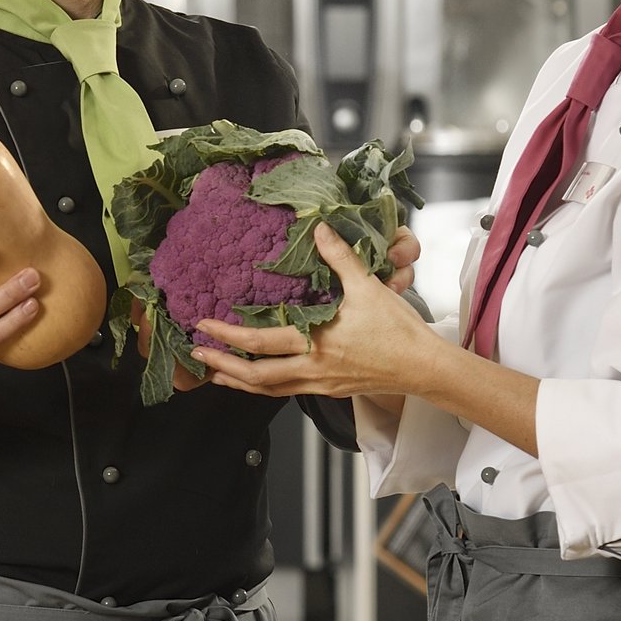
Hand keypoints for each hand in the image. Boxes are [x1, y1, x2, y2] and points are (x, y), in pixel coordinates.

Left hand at [193, 222, 441, 398]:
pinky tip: (255, 380)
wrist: (423, 366)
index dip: (228, 336)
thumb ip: (340, 257)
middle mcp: (313, 368)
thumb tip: (319, 228)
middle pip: (256, 376)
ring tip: (216, 374)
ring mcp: (320, 383)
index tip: (204, 325)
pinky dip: (264, 387)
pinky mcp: (329, 389)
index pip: (261, 343)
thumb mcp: (368, 287)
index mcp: (318, 342)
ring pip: (269, 390)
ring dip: (239, 381)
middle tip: (197, 355)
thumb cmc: (397, 329)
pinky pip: (286, 392)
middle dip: (222, 367)